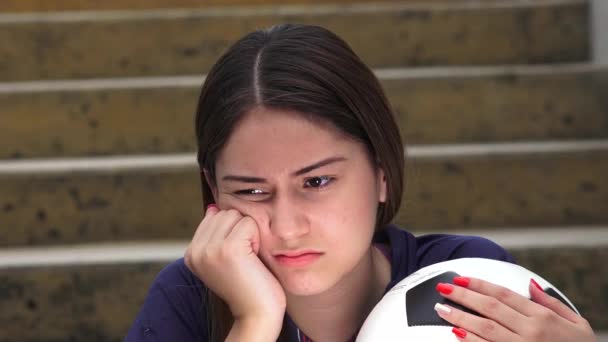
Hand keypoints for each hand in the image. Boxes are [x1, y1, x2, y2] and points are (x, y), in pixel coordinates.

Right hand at [184, 206, 285, 330]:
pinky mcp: (228, 248)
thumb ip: (216, 234)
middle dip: (241, 230)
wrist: (256, 313)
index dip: (232, 232)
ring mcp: (209, 249)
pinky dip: (257, 238)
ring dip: (249, 233)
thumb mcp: (225, 258)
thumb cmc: (248, 285)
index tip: (236, 258)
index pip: (214, 216)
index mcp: (191, 254)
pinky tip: (254, 258)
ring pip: (236, 215)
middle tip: (244, 258)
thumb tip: (213, 207)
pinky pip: (249, 222)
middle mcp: (195, 251)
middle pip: (225, 213)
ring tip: (249, 258)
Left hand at [433, 277, 595, 341]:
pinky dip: (471, 341)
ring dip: (460, 317)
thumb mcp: (576, 323)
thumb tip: (530, 285)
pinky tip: (457, 333)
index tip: (460, 279)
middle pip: (489, 308)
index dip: (479, 285)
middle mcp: (530, 332)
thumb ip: (551, 303)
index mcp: (542, 317)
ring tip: (441, 309)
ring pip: (485, 329)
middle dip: (463, 296)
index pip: (503, 295)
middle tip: (443, 288)